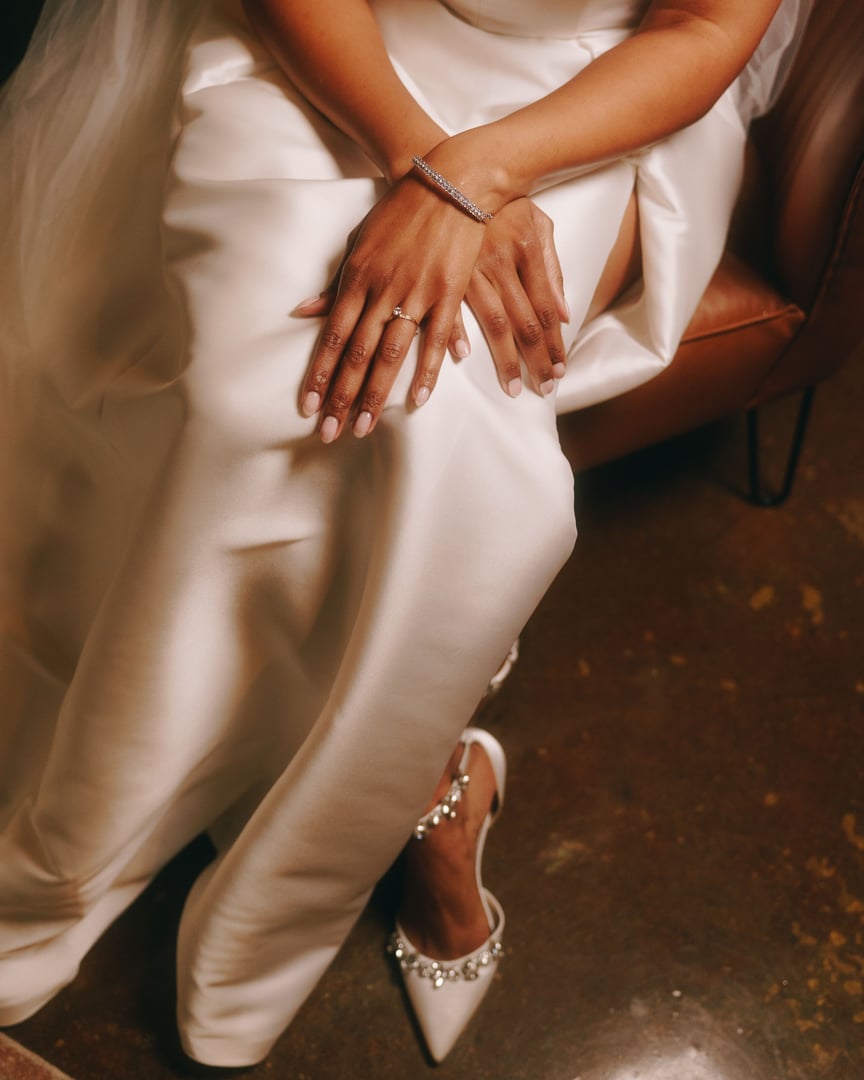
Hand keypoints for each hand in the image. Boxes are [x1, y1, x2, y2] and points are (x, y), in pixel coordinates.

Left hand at [294, 175, 485, 441]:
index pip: (333, 337)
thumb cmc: (398, 215)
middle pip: (357, 355)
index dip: (319, 374)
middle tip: (328, 433)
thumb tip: (301, 312)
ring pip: (390, 354)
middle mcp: (382, 291)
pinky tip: (414, 402)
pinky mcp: (447, 295)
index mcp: (357, 279)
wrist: (448, 185)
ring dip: (374, 395)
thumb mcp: (358, 244)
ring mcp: (416, 294)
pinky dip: (425, 373)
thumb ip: (334, 285)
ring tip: (362, 427)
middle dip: (340, 397)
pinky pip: (434, 341)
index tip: (308, 407)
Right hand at [449, 198, 568, 397]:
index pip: (546, 307)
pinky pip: (448, 306)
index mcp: (526, 248)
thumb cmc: (499, 200)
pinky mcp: (439, 269)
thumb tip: (565, 315)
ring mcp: (469, 266)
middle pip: (525, 323)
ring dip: (505, 360)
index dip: (555, 343)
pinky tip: (462, 357)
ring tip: (513, 388)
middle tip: (544, 390)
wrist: (449, 173)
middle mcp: (501, 261)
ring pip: (493, 322)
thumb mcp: (535, 222)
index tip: (560, 372)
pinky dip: (455, 331)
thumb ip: (552, 268)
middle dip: (537, 360)